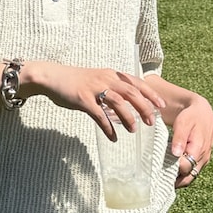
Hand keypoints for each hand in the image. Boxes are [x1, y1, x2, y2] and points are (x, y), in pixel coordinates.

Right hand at [22, 62, 165, 138]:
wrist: (52, 77)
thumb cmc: (75, 81)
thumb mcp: (96, 81)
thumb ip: (110, 91)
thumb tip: (124, 107)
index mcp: (111, 75)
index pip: (136, 82)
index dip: (150, 93)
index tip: (161, 105)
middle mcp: (105, 79)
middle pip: (131, 92)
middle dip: (144, 107)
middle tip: (151, 121)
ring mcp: (94, 89)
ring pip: (117, 102)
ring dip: (127, 117)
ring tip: (132, 130)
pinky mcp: (82, 99)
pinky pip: (98, 115)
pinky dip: (107, 127)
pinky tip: (113, 137)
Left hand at [165, 91, 212, 187]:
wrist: (202, 112)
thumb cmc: (191, 116)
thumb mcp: (184, 122)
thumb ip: (180, 138)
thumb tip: (176, 154)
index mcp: (199, 149)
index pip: (185, 168)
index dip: (172, 169)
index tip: (158, 166)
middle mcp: (203, 158)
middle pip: (187, 178)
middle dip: (173, 180)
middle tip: (157, 178)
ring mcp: (202, 161)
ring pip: (189, 178)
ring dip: (176, 179)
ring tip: (161, 177)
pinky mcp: (200, 161)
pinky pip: (190, 173)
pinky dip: (180, 175)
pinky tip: (169, 172)